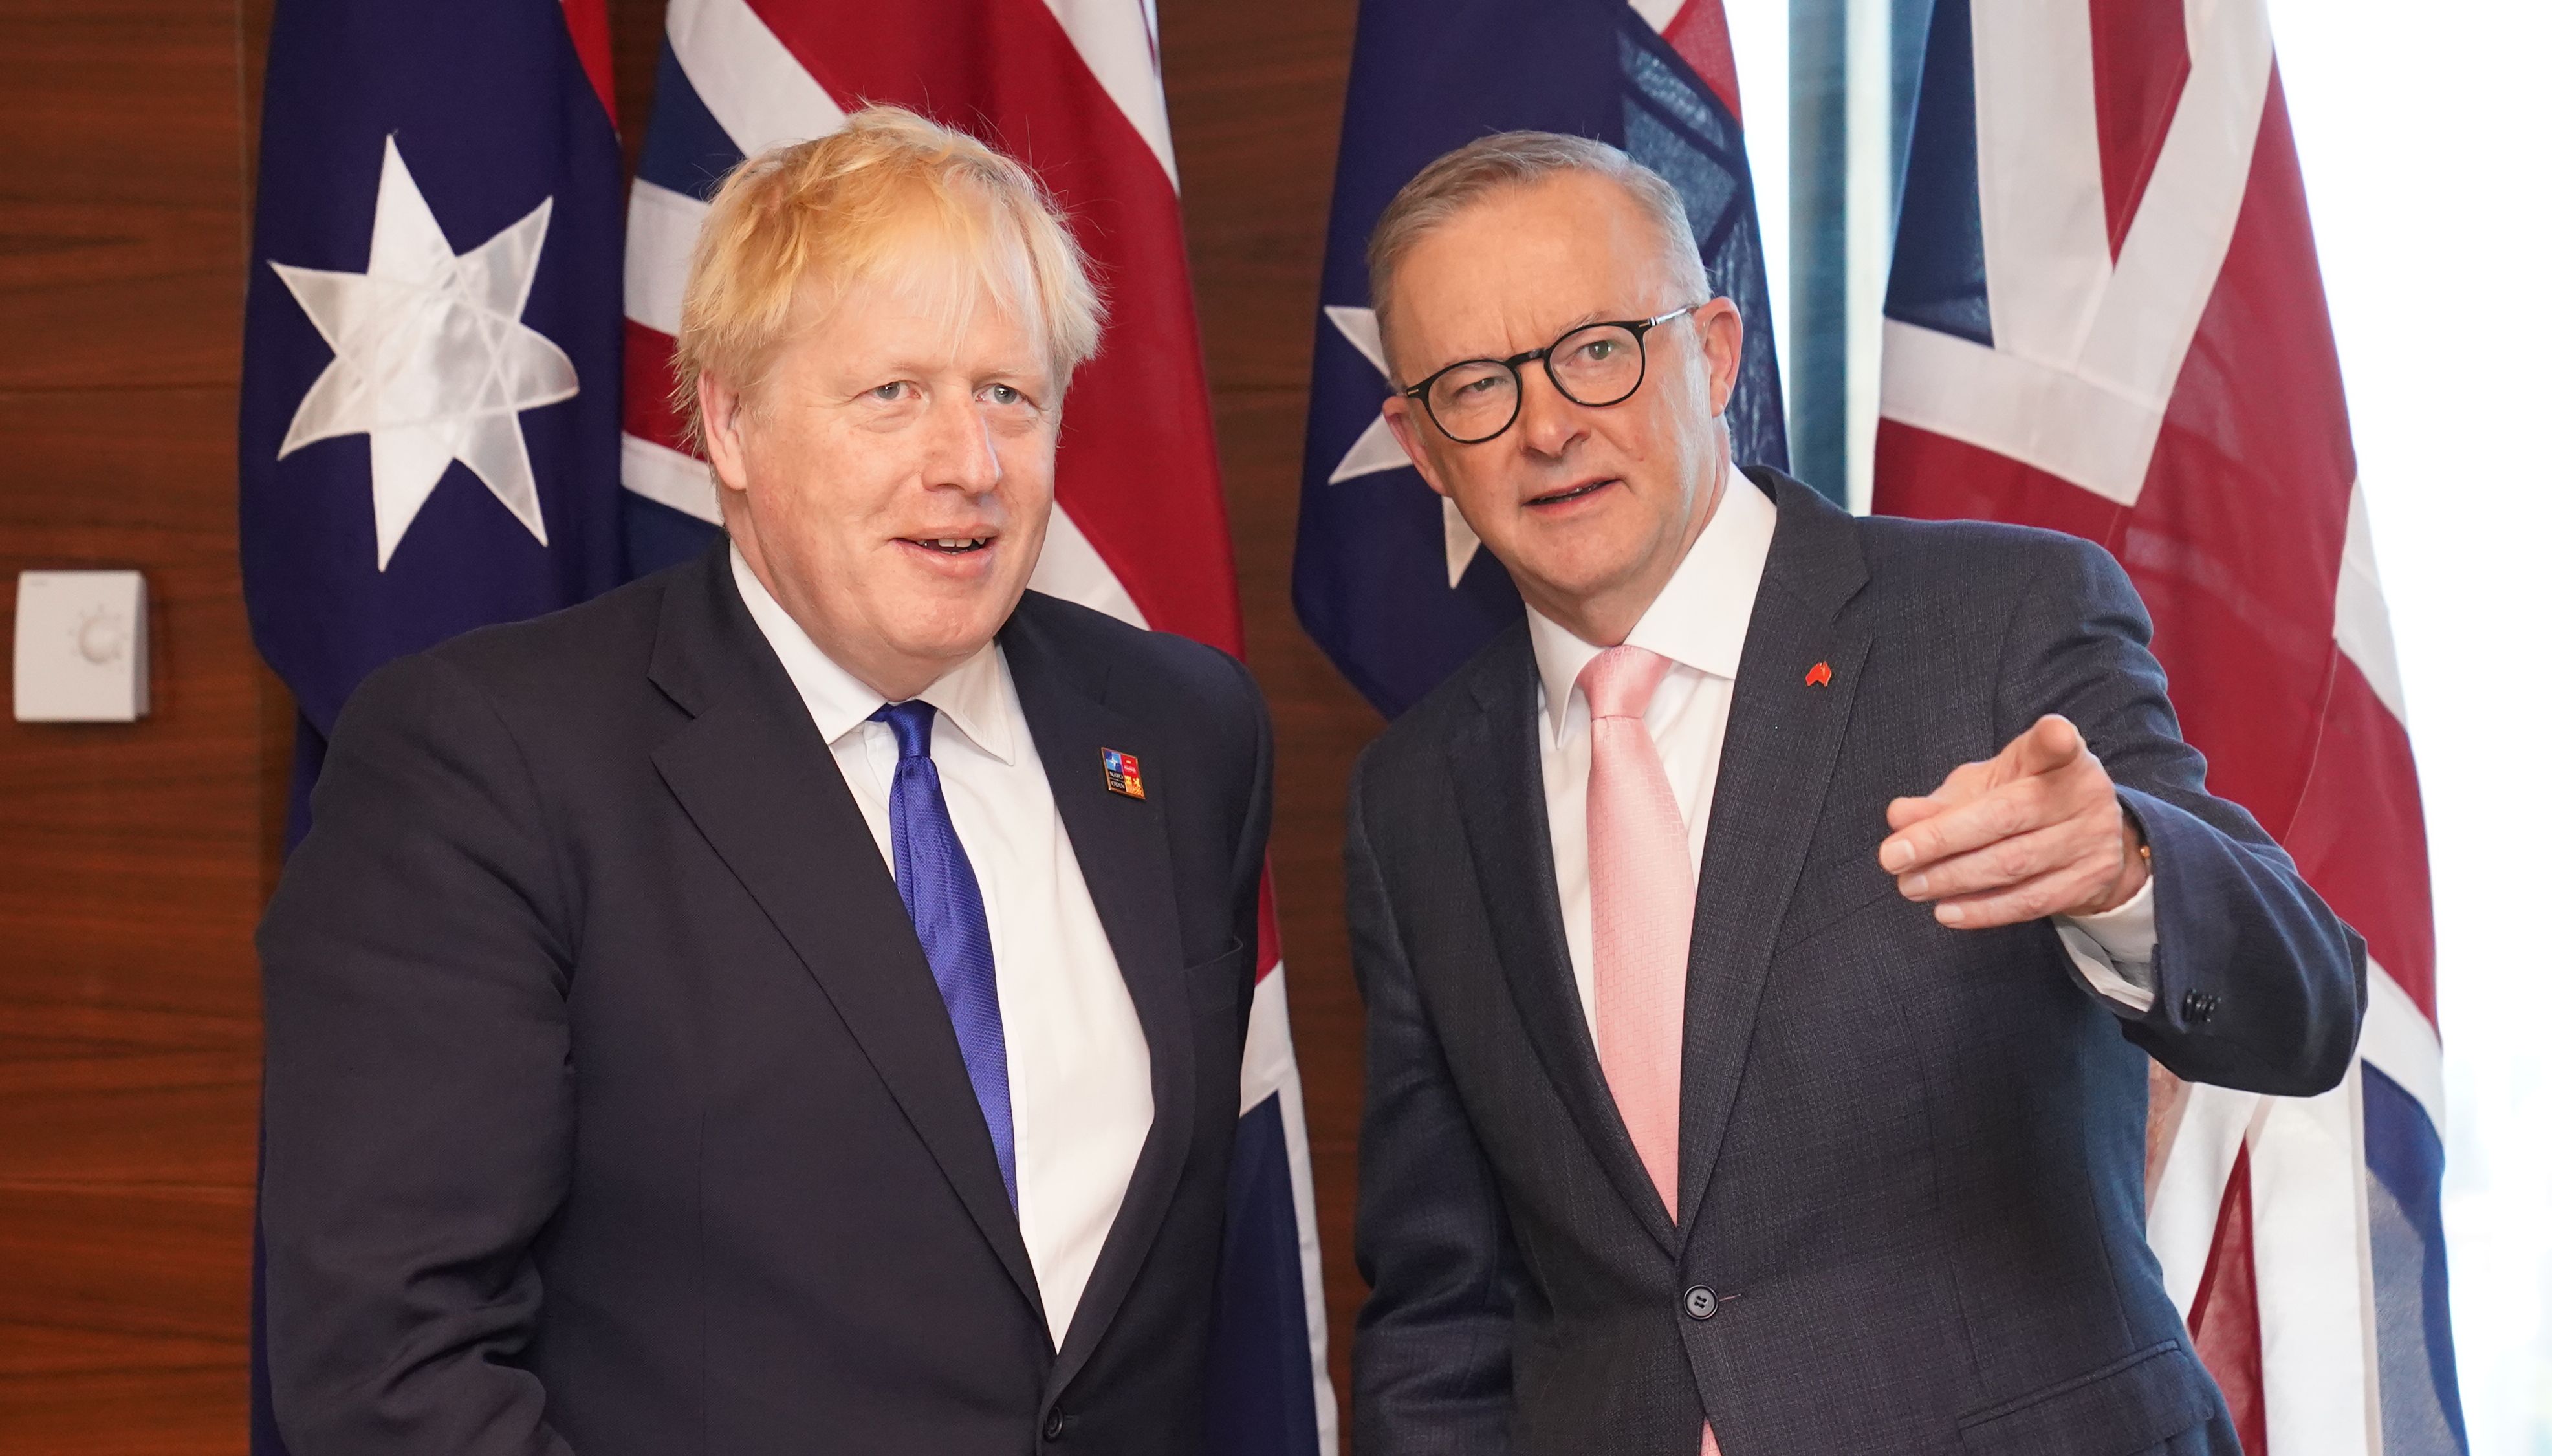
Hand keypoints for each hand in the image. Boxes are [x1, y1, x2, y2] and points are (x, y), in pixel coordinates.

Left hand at [1877, 715, 2146, 929]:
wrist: (2083, 839)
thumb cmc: (2021, 800)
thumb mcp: (1985, 788)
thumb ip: (1942, 801)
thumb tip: (1898, 816)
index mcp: (2058, 757)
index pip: (2054, 744)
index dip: (2055, 739)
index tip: (2057, 735)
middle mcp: (2084, 793)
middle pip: (2007, 817)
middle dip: (1942, 839)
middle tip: (1893, 857)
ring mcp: (2093, 839)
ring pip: (2014, 864)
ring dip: (1953, 879)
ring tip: (1911, 886)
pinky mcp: (2091, 881)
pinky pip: (2030, 902)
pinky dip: (1983, 910)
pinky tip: (1947, 911)